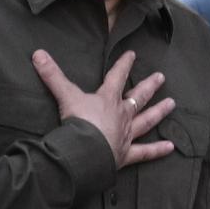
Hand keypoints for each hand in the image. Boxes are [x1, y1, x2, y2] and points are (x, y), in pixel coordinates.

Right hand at [32, 48, 175, 168]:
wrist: (84, 151)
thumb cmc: (77, 122)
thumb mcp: (64, 95)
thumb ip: (52, 75)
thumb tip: (37, 53)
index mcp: (107, 99)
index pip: (117, 76)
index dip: (124, 64)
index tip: (133, 54)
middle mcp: (121, 115)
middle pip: (138, 97)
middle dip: (149, 86)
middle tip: (162, 77)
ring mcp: (126, 134)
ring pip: (147, 121)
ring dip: (159, 112)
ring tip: (172, 104)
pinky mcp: (126, 154)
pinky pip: (145, 152)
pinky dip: (158, 150)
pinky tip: (171, 148)